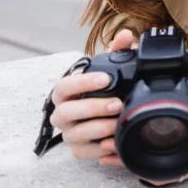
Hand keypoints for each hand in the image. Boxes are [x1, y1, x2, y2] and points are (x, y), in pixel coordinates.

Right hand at [49, 29, 134, 160]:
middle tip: (117, 103)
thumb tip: (125, 35)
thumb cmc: (103, 89)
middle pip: (67, 112)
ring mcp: (69, 132)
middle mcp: (62, 113)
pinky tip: (115, 143)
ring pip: (75, 134)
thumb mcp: (110, 70)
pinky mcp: (78, 149)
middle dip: (93, 108)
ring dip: (99, 129)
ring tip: (118, 123)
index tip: (105, 79)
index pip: (64, 86)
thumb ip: (117, 51)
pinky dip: (99, 150)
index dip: (83, 83)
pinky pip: (83, 153)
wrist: (104, 114)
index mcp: (66, 92)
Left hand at [101, 89, 187, 186]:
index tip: (120, 155)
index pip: (163, 174)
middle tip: (104, 146)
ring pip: (151, 164)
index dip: (139, 168)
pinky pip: (156, 155)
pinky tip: (125, 139)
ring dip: (129, 156)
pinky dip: (139, 149)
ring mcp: (183, 158)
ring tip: (106, 145)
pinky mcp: (180, 150)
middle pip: (151, 170)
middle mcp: (187, 164)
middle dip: (127, 161)